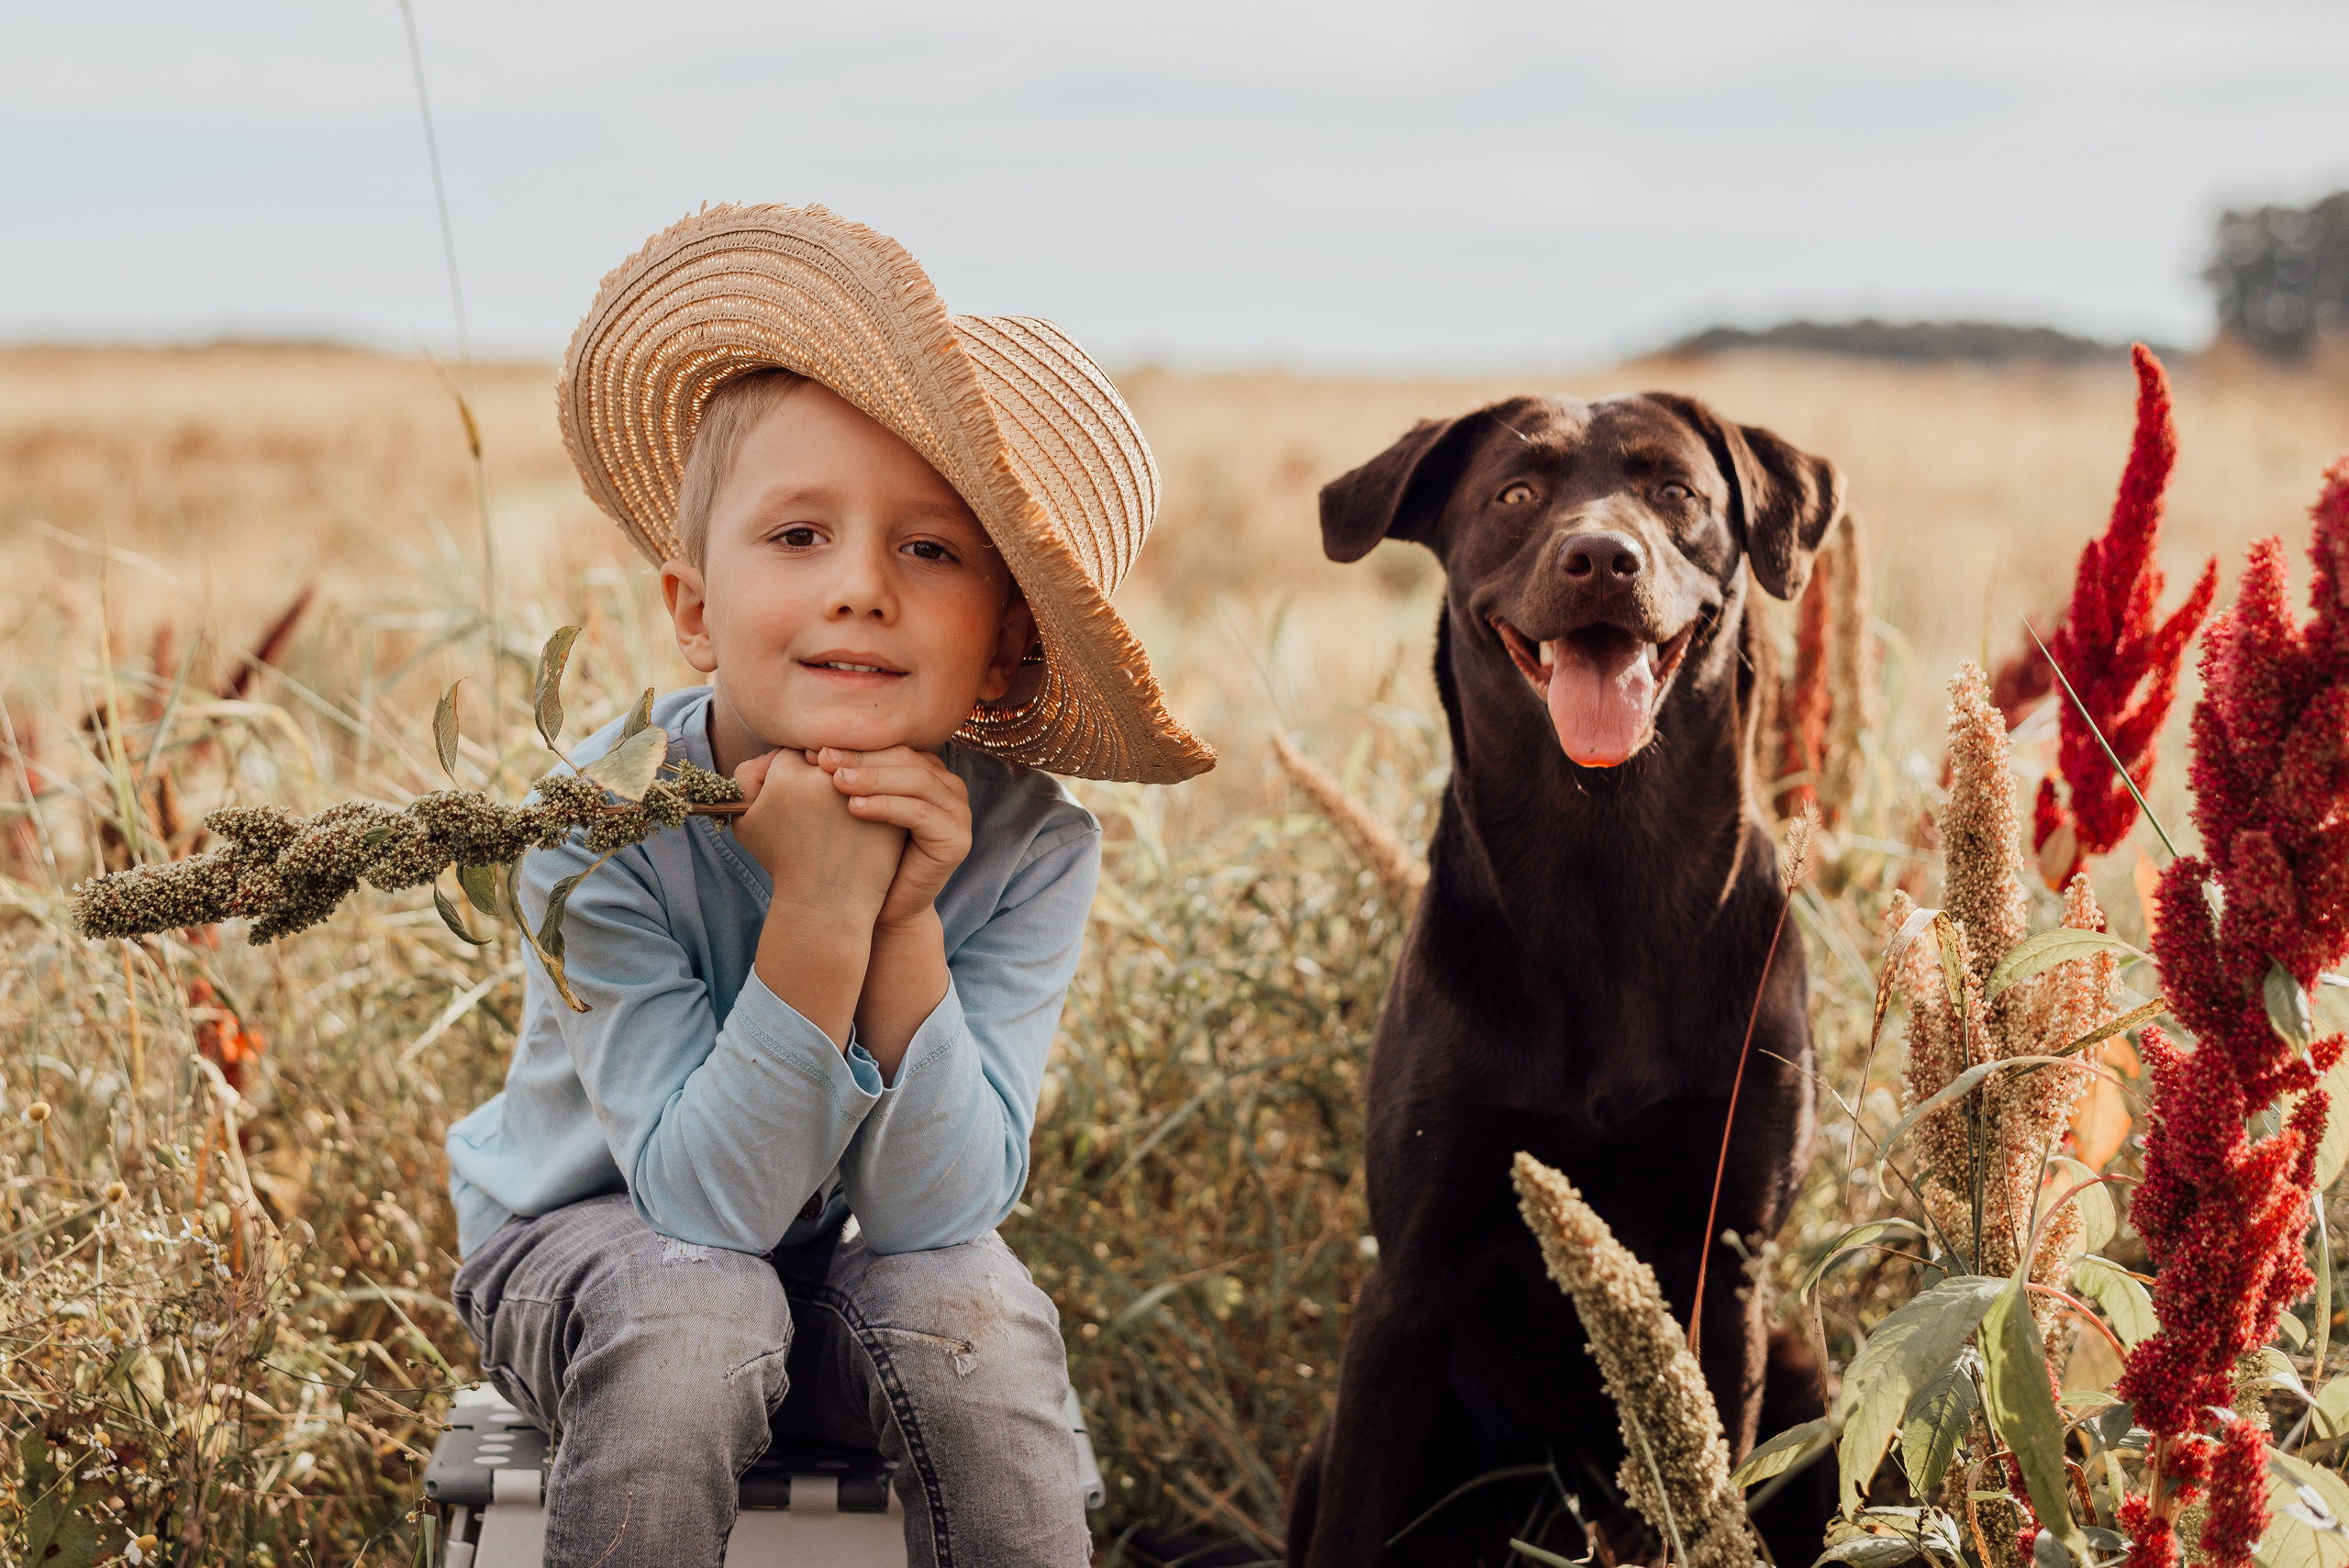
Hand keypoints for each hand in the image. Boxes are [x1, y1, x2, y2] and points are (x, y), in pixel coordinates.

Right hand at [731, 748, 906, 928]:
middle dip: (823, 774)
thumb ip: (746, 781)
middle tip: (821, 806)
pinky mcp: (891, 804)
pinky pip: (886, 787)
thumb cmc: (783, 863)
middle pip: (828, 756)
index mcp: (786, 772)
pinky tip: (869, 818)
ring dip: (854, 783)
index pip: (792, 752)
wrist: (827, 902)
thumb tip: (769, 758)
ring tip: (841, 815)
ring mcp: (862, 789)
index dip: (793, 774)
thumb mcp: (746, 824)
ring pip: (859, 769)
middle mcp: (825, 775)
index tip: (797, 798)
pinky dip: (879, 797)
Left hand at [813, 747, 970, 932]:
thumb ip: (856, 776)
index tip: (815, 750)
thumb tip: (816, 747)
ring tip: (835, 782)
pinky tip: (854, 808)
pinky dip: (886, 807)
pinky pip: (920, 813)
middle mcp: (951, 787)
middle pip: (907, 759)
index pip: (894, 747)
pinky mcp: (958, 839)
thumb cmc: (867, 855)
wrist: (886, 908)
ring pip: (916, 781)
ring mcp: (960, 813)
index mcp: (931, 772)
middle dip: (862, 759)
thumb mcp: (863, 807)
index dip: (857, 746)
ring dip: (873, 779)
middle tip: (823, 761)